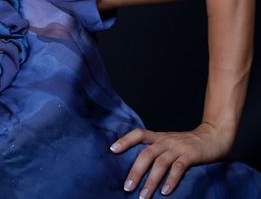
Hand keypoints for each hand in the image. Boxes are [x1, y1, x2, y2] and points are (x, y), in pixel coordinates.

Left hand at [109, 122, 233, 197]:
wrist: (214, 136)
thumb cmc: (187, 143)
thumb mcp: (168, 142)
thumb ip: (156, 151)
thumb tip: (137, 168)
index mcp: (158, 137)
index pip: (138, 134)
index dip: (125, 140)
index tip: (112, 150)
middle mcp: (165, 141)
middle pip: (146, 154)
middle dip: (135, 171)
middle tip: (127, 187)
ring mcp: (178, 147)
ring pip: (160, 163)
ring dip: (151, 181)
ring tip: (143, 196)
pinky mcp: (191, 155)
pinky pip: (179, 168)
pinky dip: (171, 180)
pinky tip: (165, 192)